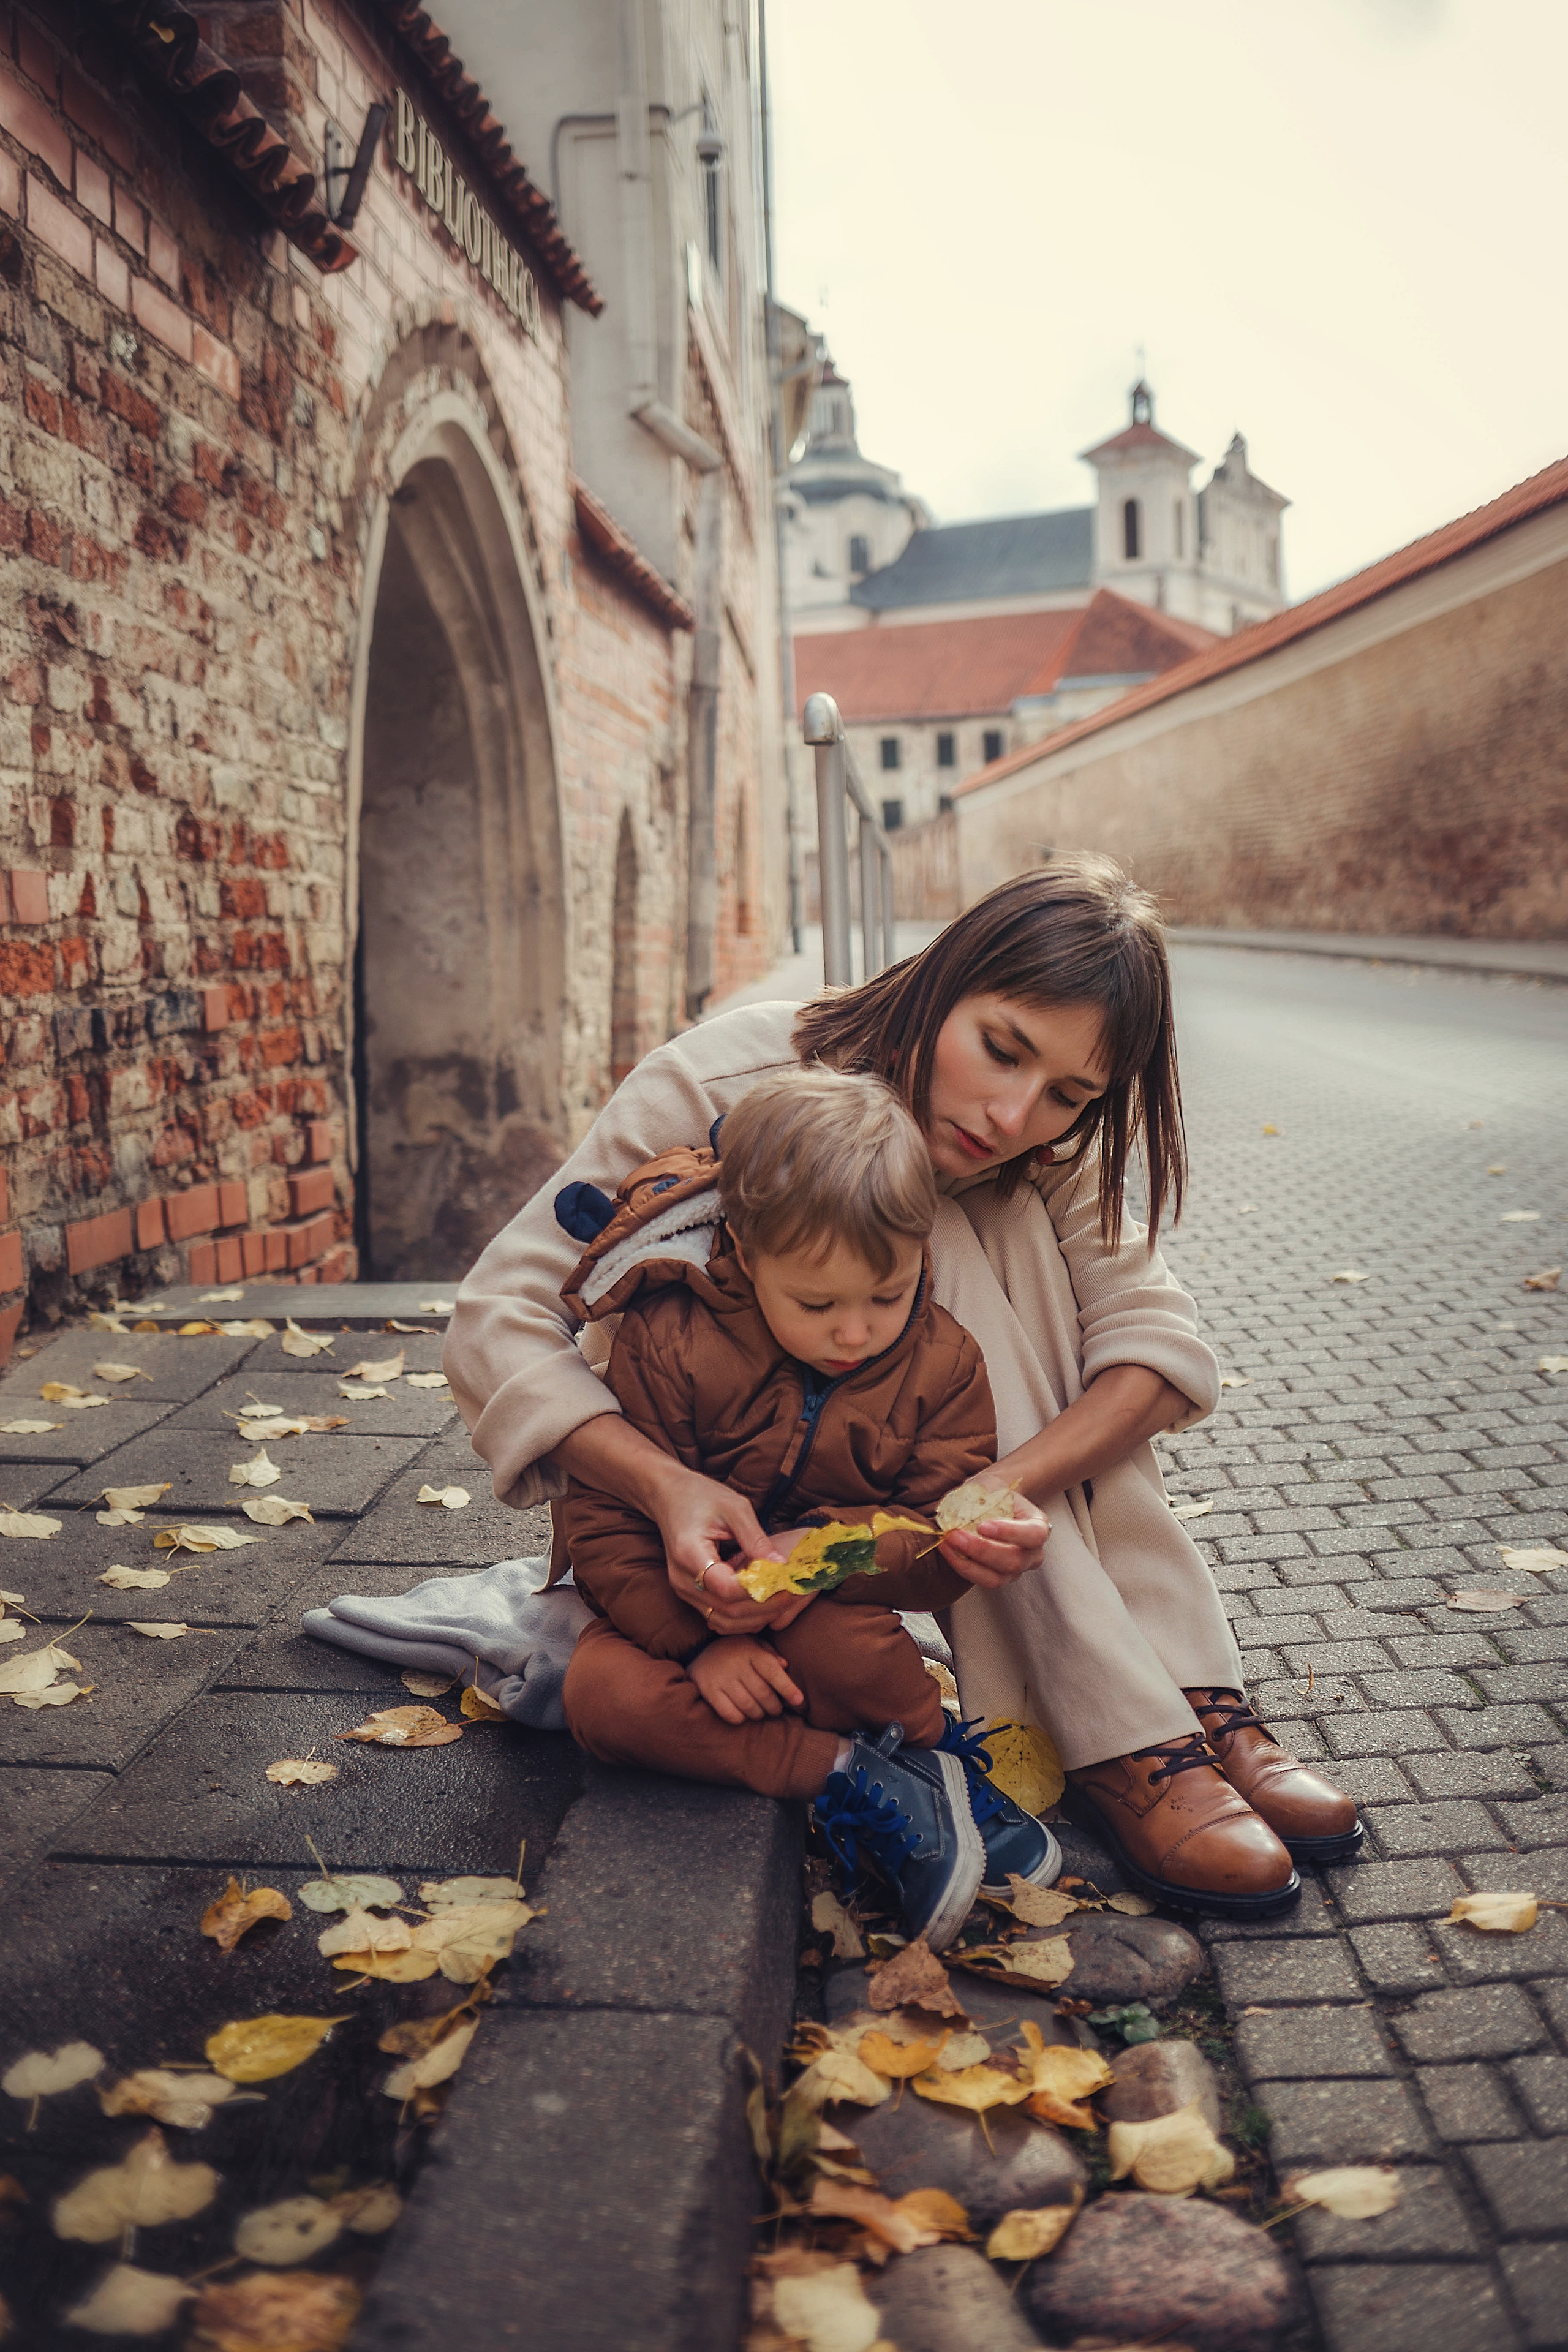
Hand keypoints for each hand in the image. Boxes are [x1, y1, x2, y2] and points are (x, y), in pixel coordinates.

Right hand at [655, 1466, 812, 1636]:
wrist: (669, 1497)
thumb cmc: (701, 1496)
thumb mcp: (734, 1507)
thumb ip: (756, 1538)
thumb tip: (782, 1566)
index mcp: (689, 1554)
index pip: (726, 1588)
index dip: (759, 1590)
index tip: (788, 1582)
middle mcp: (683, 1580)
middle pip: (728, 1611)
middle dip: (767, 1607)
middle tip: (796, 1593)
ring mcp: (684, 1591)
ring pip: (725, 1621)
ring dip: (757, 1616)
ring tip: (784, 1599)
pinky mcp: (691, 1595)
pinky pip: (719, 1617)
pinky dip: (744, 1616)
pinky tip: (763, 1600)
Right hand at [687, 1634, 805, 1725]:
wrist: (699, 1652)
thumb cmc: (735, 1651)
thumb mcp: (753, 1644)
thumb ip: (770, 1654)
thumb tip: (785, 1666)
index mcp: (750, 1651)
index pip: (773, 1671)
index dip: (788, 1688)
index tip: (799, 1700)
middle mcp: (735, 1664)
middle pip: (763, 1693)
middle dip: (774, 1706)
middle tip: (776, 1709)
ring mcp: (721, 1678)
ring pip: (748, 1706)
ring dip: (759, 1714)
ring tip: (761, 1712)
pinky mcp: (709, 1691)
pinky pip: (730, 1713)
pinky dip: (740, 1718)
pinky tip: (743, 1714)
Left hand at [940, 1498, 1049, 1588]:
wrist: (992, 1500)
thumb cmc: (993, 1493)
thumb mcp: (991, 1488)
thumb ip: (980, 1500)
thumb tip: (955, 1516)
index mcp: (1038, 1525)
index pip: (1033, 1534)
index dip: (1009, 1533)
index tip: (982, 1526)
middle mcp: (1033, 1552)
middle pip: (1014, 1561)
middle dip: (981, 1550)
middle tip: (955, 1535)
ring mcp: (1018, 1569)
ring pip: (997, 1578)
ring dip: (968, 1563)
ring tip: (948, 1543)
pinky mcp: (999, 1578)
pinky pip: (982, 1581)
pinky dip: (962, 1567)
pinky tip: (948, 1551)